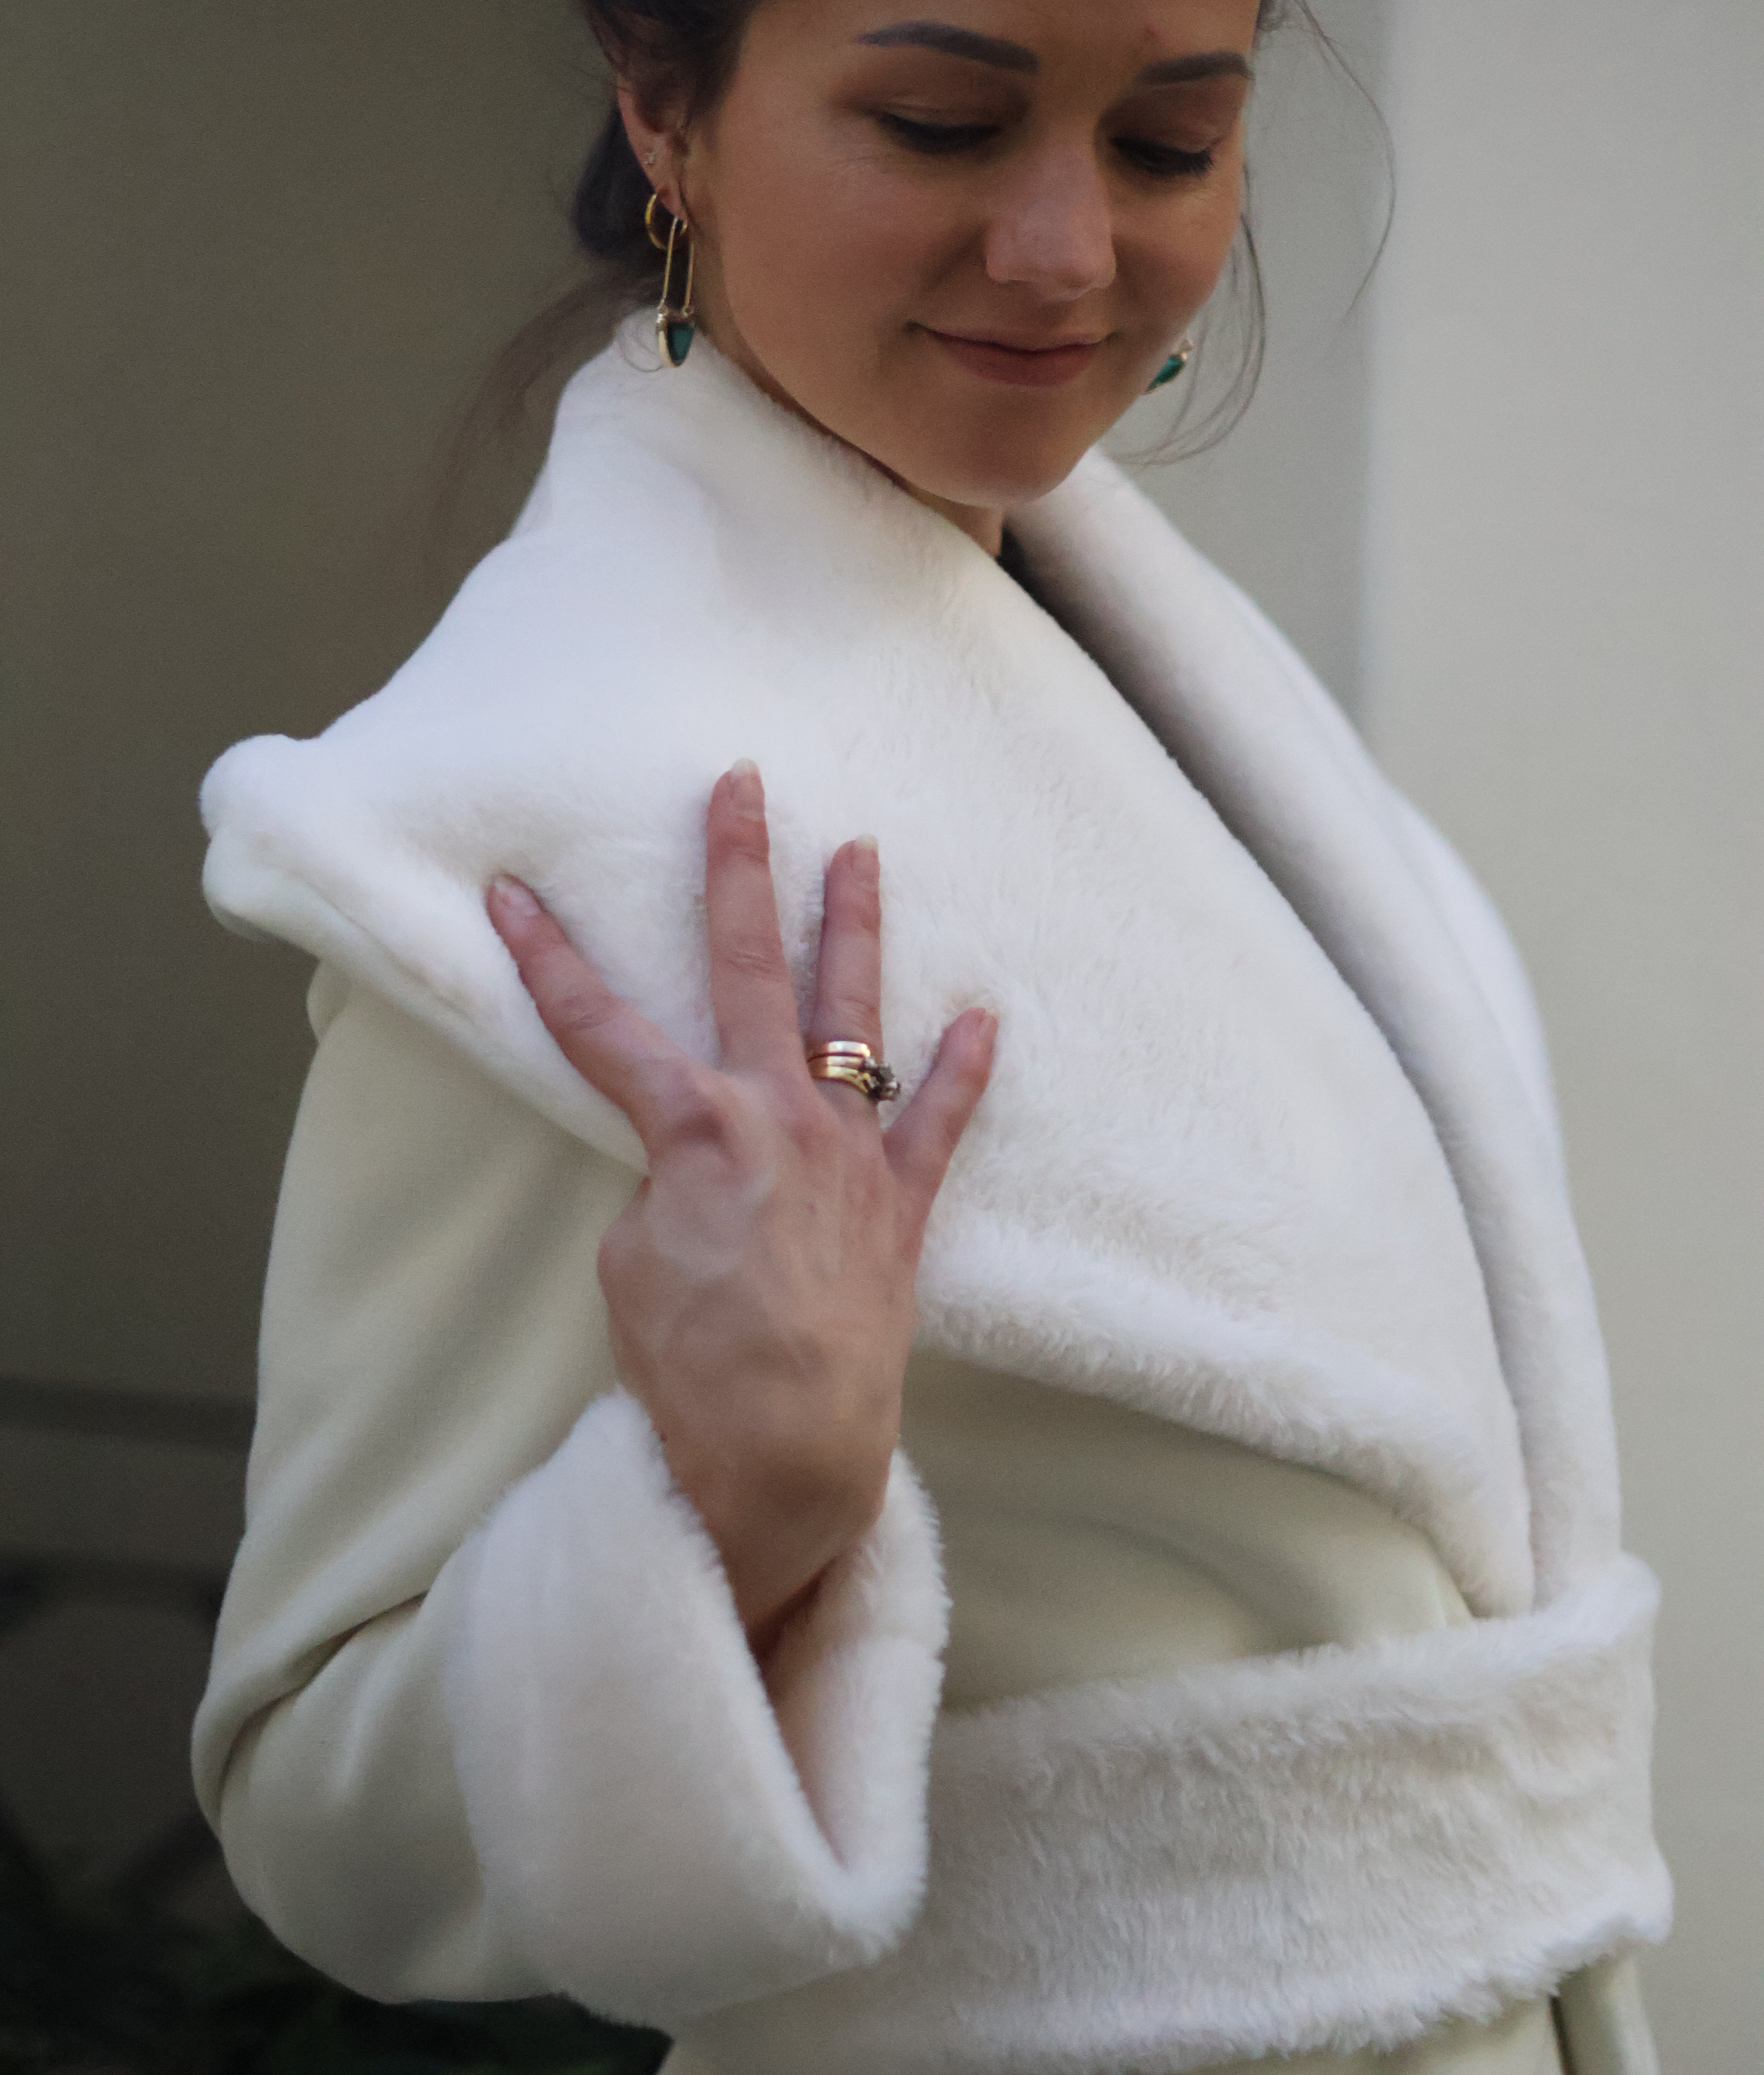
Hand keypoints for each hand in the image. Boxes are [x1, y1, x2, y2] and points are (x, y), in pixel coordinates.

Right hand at [486, 761, 994, 1654]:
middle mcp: (776, 1113)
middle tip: (742, 786)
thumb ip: (665, 1185)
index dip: (545, 958)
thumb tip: (695, 1167)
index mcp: (691, 1125)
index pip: (594, 1026)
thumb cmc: (690, 1365)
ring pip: (853, 1013)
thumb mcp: (633, 1261)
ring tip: (861, 852)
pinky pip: (938, 1121)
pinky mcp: (899, 1202)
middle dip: (737, 868)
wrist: (787, 1447)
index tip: (510, 891)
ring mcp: (847, 1150)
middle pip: (746, 965)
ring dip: (853, 927)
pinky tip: (981, 1017)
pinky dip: (962, 1071)